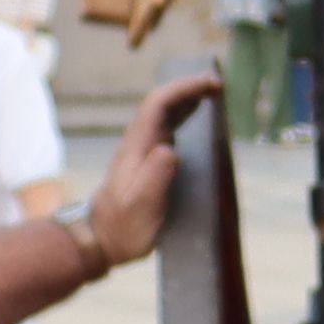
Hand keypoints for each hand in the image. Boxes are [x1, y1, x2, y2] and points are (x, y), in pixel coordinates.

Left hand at [85, 76, 218, 272]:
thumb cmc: (123, 225)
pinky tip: (202, 120)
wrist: (103, 239)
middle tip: (220, 84)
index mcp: (138, 146)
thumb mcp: (141, 203)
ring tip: (215, 94)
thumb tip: (171, 149)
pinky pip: (170, 129)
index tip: (211, 85)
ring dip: (189, 99)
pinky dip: (188, 117)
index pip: (158, 104)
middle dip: (190, 87)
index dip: (185, 89)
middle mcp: (140, 142)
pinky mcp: (150, 162)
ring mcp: (144, 151)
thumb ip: (155, 174)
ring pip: (166, 113)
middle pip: (162, 102)